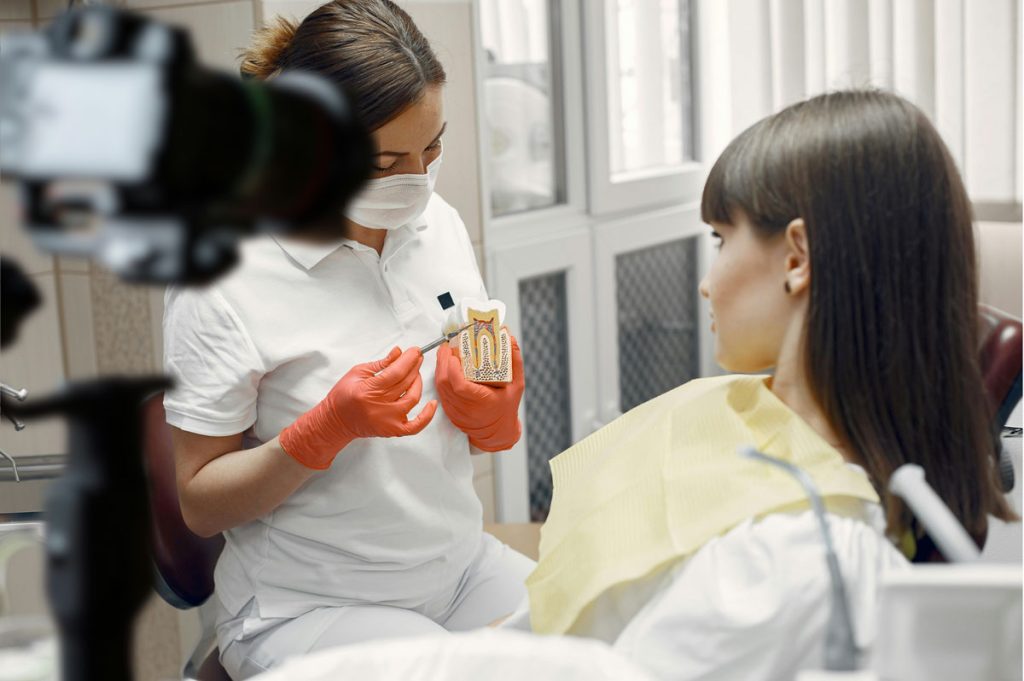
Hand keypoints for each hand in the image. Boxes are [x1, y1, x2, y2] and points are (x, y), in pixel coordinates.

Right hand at [279, 347, 437, 468]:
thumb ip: (381, 363)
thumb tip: (398, 352)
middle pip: (406, 382)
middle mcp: (380, 406)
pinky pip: (416, 425)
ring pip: (412, 398)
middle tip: (417, 357)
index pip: (396, 371)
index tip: (415, 350)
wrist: (336, 421)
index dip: (409, 359)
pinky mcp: (393, 430)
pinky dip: (427, 416)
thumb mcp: (358, 373)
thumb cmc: (343, 395)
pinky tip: (432, 404)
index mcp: (368, 390)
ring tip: (416, 373)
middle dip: (414, 366)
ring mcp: (388, 420)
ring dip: (418, 383)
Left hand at [435, 332, 524, 451]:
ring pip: (440, 388)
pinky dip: (440, 378)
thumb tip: (509, 336)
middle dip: (443, 362)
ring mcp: (455, 412)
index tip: (455, 355)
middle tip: (447, 346)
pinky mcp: (449, 412)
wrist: (498, 432)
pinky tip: (444, 367)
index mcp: (483, 402)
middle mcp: (466, 409)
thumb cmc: (507, 407)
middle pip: (445, 384)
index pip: (461, 386)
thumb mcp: (517, 384)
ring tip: (445, 353)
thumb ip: (514, 360)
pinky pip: (440, 393)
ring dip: (440, 368)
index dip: (453, 370)